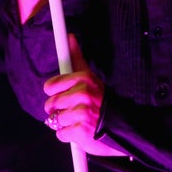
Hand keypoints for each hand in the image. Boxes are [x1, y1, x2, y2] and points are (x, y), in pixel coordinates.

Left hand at [43, 34, 122, 155]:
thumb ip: (77, 58)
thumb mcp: (91, 77)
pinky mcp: (80, 131)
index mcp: (84, 79)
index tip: (63, 95)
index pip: (50, 86)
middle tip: (74, 109)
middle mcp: (83, 94)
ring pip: (54, 120)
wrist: (121, 126)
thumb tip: (69, 37)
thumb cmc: (102, 101)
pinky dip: (68, 135)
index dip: (55, 93)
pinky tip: (80, 130)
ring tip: (79, 120)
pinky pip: (60, 133)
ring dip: (64, 123)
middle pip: (50, 104)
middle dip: (59, 110)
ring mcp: (81, 112)